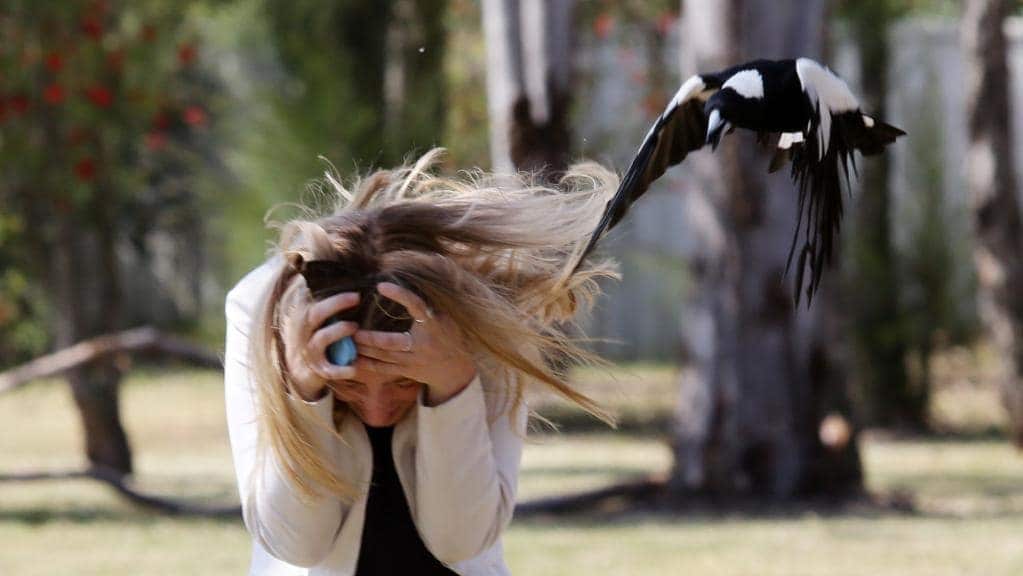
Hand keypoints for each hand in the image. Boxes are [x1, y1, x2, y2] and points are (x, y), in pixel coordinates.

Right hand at [282, 290, 360, 401]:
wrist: (300, 372)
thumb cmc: (315, 339)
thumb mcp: (314, 321)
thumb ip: (325, 305)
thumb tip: (342, 278)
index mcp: (302, 318)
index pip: (311, 299)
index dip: (328, 293)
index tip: (351, 288)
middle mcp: (302, 333)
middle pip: (314, 314)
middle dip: (336, 304)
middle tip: (356, 297)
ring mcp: (308, 352)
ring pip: (320, 339)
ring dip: (339, 331)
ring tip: (354, 326)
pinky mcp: (315, 370)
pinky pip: (328, 369)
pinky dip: (341, 369)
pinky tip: (354, 367)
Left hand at [352, 282, 477, 405]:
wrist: (457, 368)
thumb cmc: (448, 334)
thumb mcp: (444, 317)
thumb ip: (427, 304)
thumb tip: (409, 277)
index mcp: (434, 325)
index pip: (416, 306)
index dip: (400, 294)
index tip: (381, 285)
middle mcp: (424, 344)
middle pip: (392, 342)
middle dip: (370, 338)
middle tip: (352, 330)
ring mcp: (415, 360)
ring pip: (385, 356)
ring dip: (365, 349)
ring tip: (349, 341)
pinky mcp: (409, 371)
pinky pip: (386, 369)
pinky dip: (369, 364)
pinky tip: (355, 358)